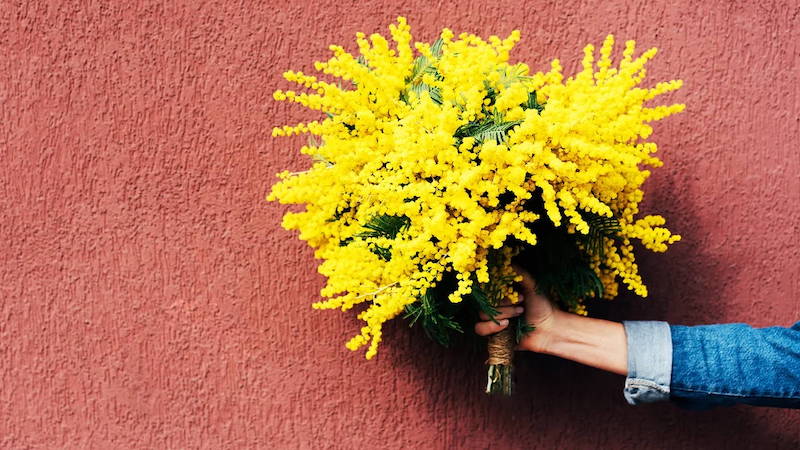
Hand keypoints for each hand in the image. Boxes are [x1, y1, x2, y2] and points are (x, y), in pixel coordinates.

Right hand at [474, 264, 628, 373]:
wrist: (551, 328)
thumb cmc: (543, 306)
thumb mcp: (532, 286)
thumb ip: (520, 274)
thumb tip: (508, 262)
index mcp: (501, 295)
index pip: (485, 288)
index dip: (495, 289)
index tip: (512, 289)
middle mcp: (495, 307)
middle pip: (483, 302)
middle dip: (503, 303)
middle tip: (521, 303)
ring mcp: (494, 321)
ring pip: (481, 316)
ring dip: (500, 314)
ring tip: (518, 314)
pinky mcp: (494, 335)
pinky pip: (480, 330)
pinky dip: (491, 327)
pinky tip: (506, 325)